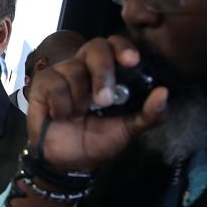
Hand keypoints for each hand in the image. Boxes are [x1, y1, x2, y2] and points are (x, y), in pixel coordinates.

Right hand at [27, 35, 168, 171]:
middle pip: (95, 47)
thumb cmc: (98, 140)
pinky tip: (61, 116)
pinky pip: (55, 84)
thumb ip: (150, 113)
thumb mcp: (129, 129)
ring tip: (78, 115)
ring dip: (79, 100)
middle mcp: (85, 67)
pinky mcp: (42, 84)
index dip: (122, 47)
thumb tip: (164, 92)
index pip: (115, 45)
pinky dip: (61, 106)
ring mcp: (62, 73)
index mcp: (108, 72)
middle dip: (102, 72)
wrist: (70, 162)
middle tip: (104, 101)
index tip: (132, 61)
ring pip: (73, 69)